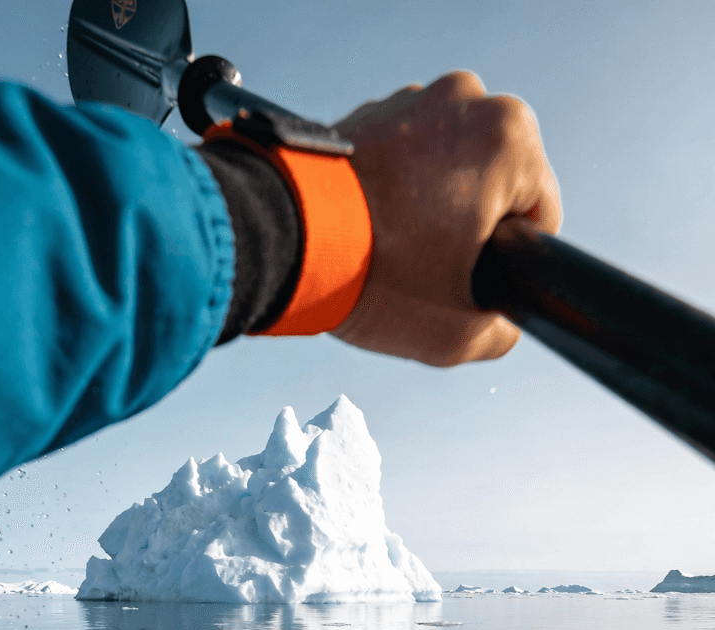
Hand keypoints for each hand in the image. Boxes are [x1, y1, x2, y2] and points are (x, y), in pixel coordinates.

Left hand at [332, 72, 560, 365]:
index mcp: (511, 139)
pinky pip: (400, 161)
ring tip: (390, 252)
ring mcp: (411, 100)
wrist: (285, 242)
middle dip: (466, 232)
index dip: (508, 265)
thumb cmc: (375, 277)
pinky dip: (390, 193)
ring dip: (428, 211)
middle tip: (424, 273)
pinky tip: (367, 230)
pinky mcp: (366, 112)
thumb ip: (501, 332)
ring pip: (445, 173)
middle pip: (492, 190)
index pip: (539, 218)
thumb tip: (502, 325)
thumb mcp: (457, 334)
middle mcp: (466, 100)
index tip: (466, 283)